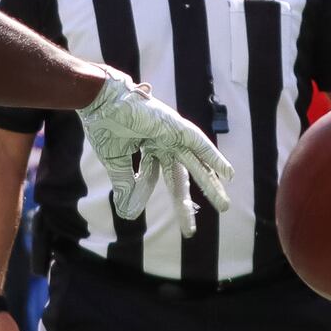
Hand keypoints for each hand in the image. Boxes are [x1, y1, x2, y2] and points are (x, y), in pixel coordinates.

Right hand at [78, 73, 233, 232]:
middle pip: (179, 177)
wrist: (101, 101)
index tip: (131, 211)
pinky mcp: (178, 127)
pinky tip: (229, 175)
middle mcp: (164, 143)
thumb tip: (128, 214)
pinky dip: (214, 158)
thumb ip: (125, 185)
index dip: (142, 195)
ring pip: (195, 165)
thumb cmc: (106, 125)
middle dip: (185, 203)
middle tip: (191, 229)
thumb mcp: (116, 162)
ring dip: (210, 185)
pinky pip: (201, 144)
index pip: (152, 177)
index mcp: (149, 148)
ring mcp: (173, 135)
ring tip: (224, 206)